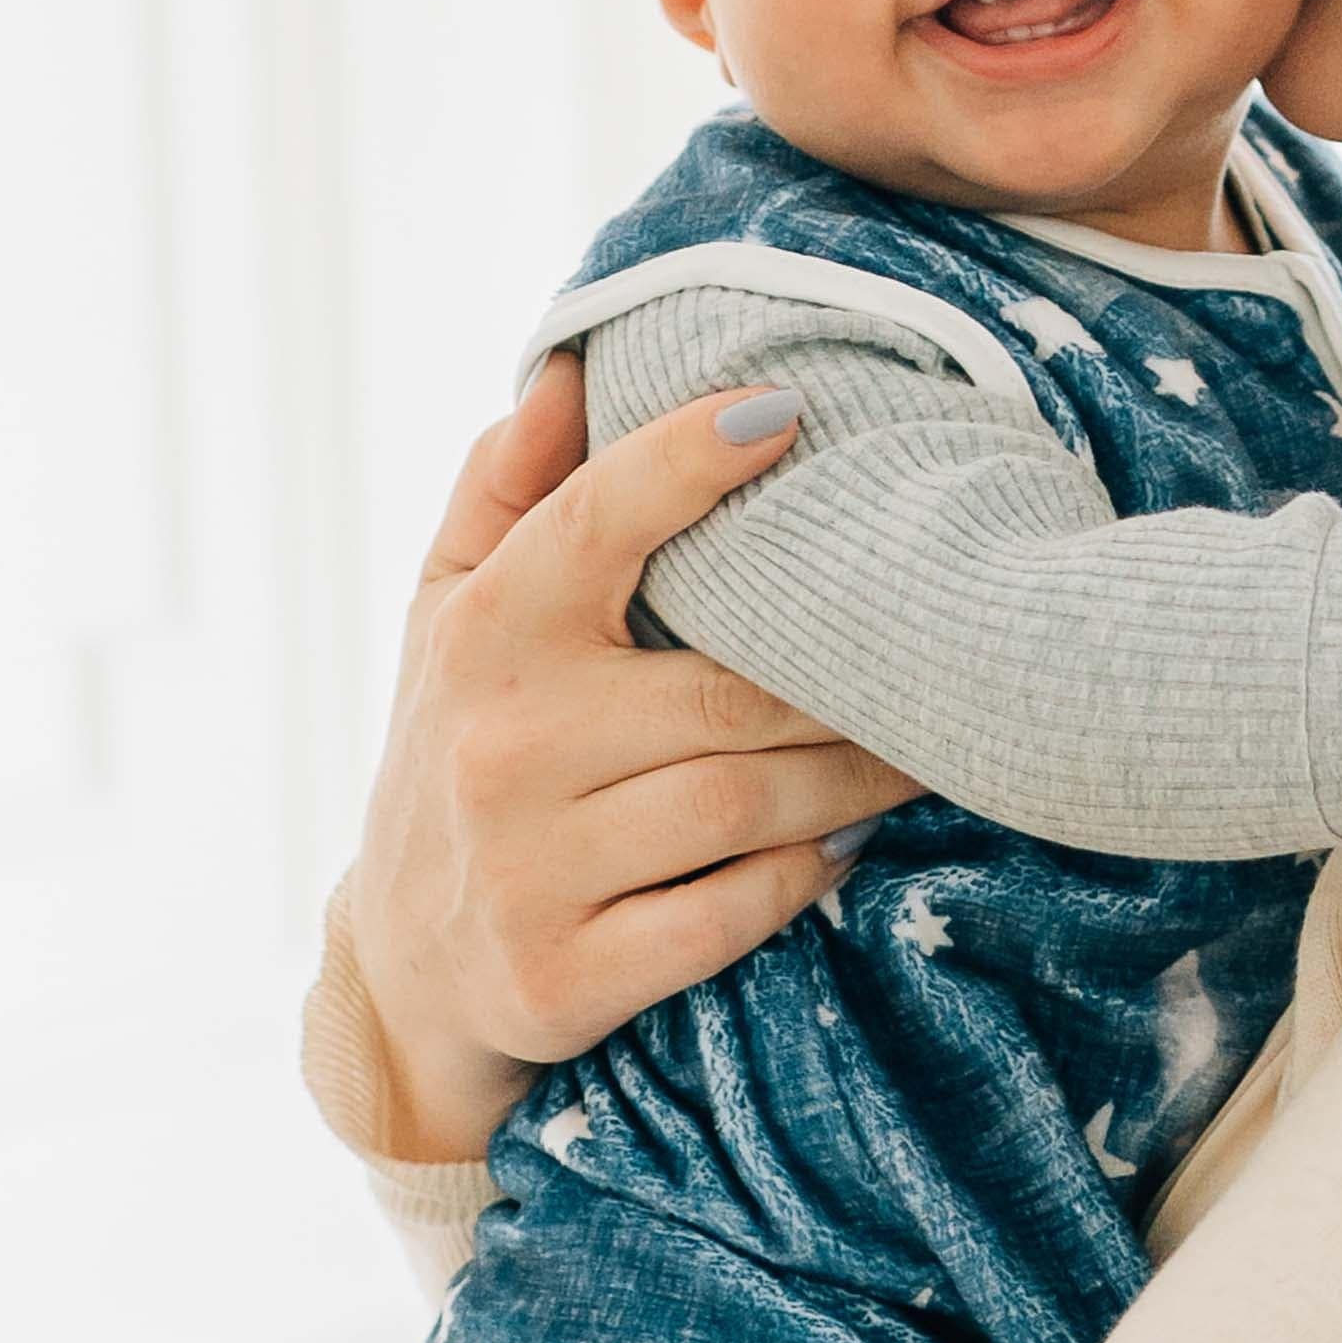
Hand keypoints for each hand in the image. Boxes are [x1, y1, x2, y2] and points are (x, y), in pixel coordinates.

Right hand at [346, 357, 922, 1159]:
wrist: (403, 970)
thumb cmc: (459, 750)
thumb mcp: (448, 614)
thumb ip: (505, 489)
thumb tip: (569, 366)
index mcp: (483, 634)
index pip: (595, 522)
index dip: (691, 458)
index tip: (789, 410)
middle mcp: (501, 746)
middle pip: (728, 692)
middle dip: (850, 680)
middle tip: (938, 655)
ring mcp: (531, 869)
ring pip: (745, 805)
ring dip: (854, 782)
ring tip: (918, 750)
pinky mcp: (566, 976)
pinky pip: (729, 915)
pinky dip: (800, 880)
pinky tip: (843, 849)